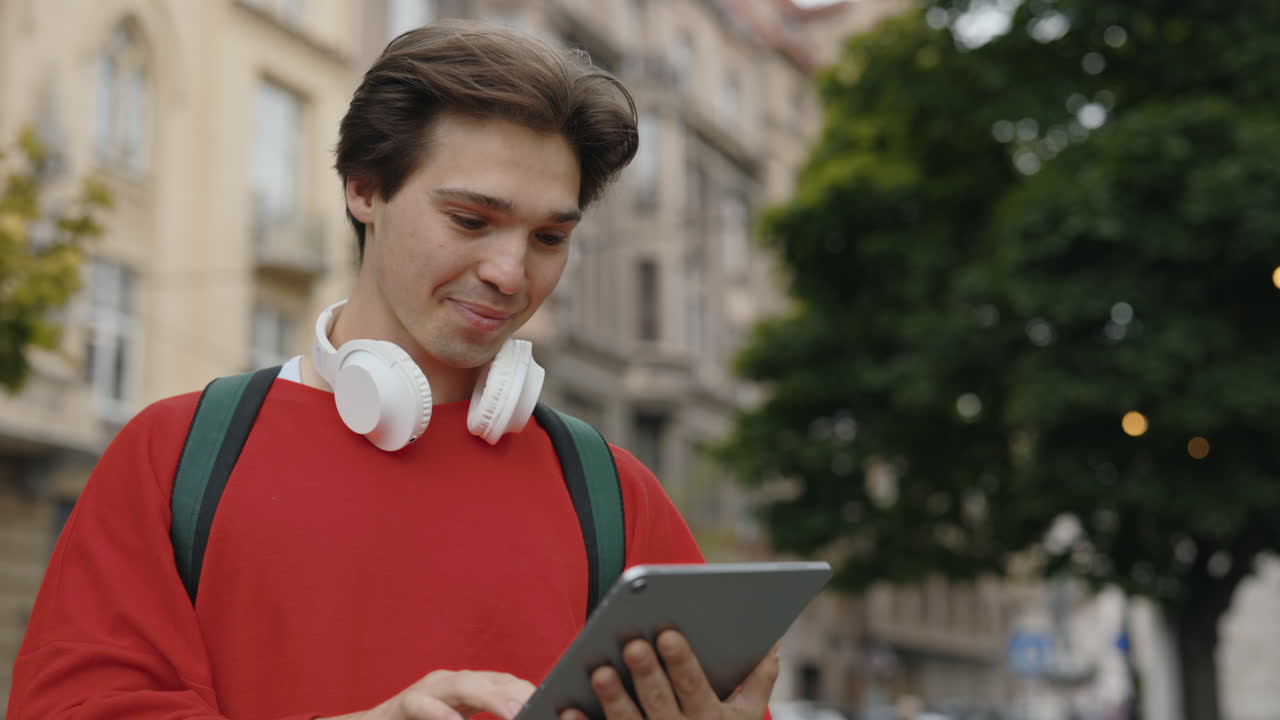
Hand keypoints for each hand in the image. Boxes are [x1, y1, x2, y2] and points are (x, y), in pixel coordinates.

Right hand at [321, 669, 535, 719]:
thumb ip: (481, 717)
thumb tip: (520, 717)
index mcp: (468, 687)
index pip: (507, 682)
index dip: (530, 692)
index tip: (554, 704)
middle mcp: (450, 682)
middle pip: (492, 679)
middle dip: (519, 692)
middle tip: (543, 707)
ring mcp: (426, 689)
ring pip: (463, 685)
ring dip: (491, 698)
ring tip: (514, 714)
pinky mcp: (403, 704)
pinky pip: (423, 705)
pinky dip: (441, 714)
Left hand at [561, 630, 777, 719]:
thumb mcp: (744, 719)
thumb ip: (759, 682)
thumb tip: (773, 645)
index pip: (695, 687)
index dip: (681, 661)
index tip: (666, 633)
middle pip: (660, 704)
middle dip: (646, 674)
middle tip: (632, 645)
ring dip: (614, 699)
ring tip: (599, 671)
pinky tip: (568, 708)